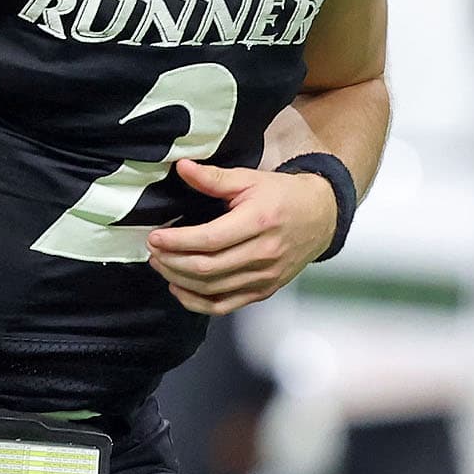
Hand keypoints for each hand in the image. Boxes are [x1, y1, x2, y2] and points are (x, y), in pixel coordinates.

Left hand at [145, 159, 337, 313]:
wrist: (320, 216)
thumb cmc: (283, 196)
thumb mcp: (250, 179)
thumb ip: (213, 178)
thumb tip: (182, 168)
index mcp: (259, 222)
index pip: (209, 240)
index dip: (177, 242)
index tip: (155, 237)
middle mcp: (264, 254)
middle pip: (207, 268)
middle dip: (172, 261)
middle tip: (153, 251)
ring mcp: (265, 277)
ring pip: (212, 289)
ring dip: (179, 279)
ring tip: (161, 265)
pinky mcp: (264, 291)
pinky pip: (224, 306)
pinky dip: (196, 302)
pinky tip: (179, 288)